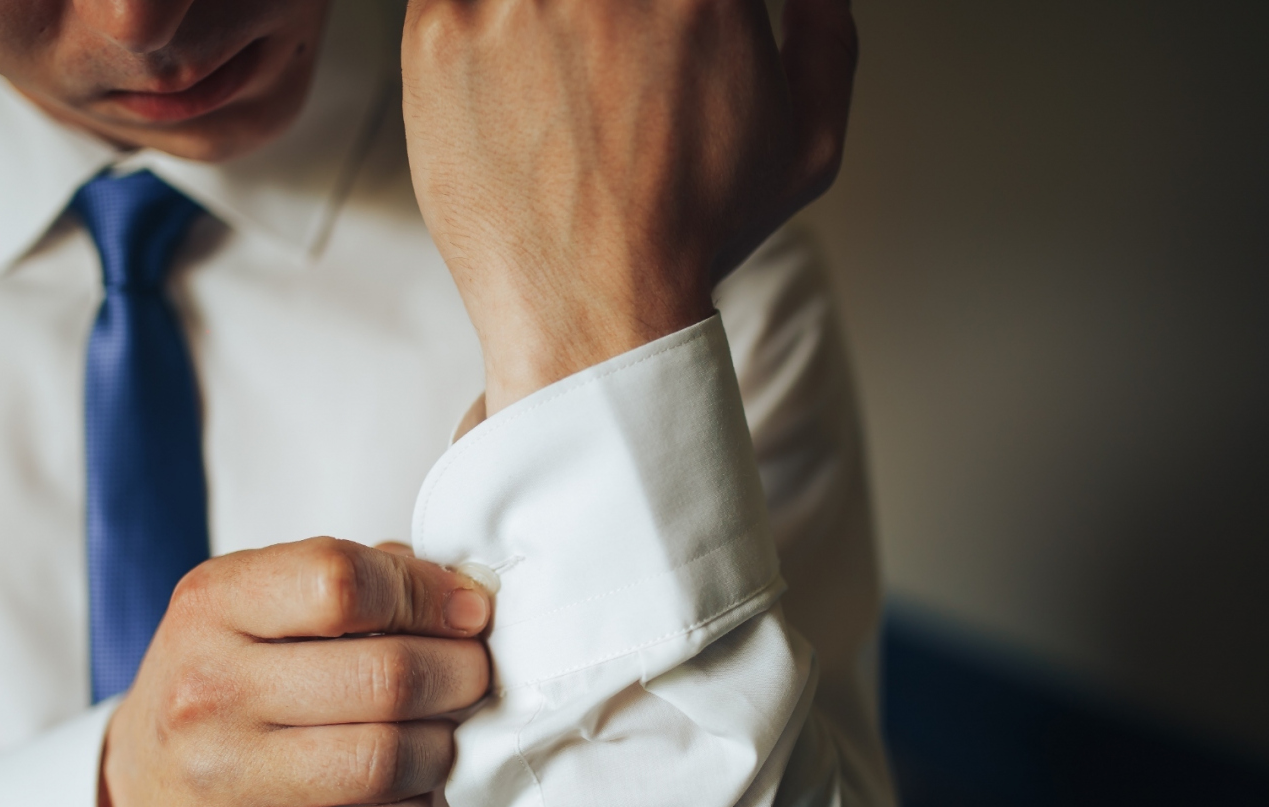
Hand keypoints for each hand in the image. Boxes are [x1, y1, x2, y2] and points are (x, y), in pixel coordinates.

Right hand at [99, 538, 491, 806]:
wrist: (138, 797)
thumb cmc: (224, 686)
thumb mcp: (257, 606)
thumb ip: (360, 581)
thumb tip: (464, 594)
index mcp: (214, 604)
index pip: (341, 580)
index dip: (426, 594)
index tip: (465, 612)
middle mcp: (208, 690)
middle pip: (385, 677)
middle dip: (459, 675)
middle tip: (471, 679)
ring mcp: (221, 781)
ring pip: (387, 760)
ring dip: (440, 749)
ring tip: (436, 737)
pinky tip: (405, 800)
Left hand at [401, 0, 856, 411]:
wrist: (594, 314)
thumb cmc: (696, 238)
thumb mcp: (807, 145)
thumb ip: (826, 36)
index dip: (665, 8)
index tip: (652, 26)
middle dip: (598, 12)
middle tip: (595, 46)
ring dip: (541, 16)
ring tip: (554, 63)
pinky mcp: (441, 29)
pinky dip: (474, 16)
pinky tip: (500, 65)